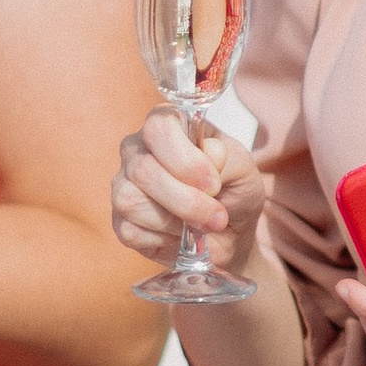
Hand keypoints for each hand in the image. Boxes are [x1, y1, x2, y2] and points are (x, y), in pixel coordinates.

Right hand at [112, 104, 269, 284]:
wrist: (231, 233)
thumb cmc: (232, 191)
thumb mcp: (243, 170)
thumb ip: (228, 157)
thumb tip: (208, 154)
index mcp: (166, 126)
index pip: (159, 127)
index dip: (186, 160)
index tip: (213, 183)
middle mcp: (137, 151)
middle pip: (144, 170)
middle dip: (187, 200)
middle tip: (217, 215)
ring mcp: (124, 186)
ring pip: (132, 201)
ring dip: (177, 221)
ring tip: (202, 225)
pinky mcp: (121, 222)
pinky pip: (132, 231)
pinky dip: (166, 239)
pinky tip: (181, 235)